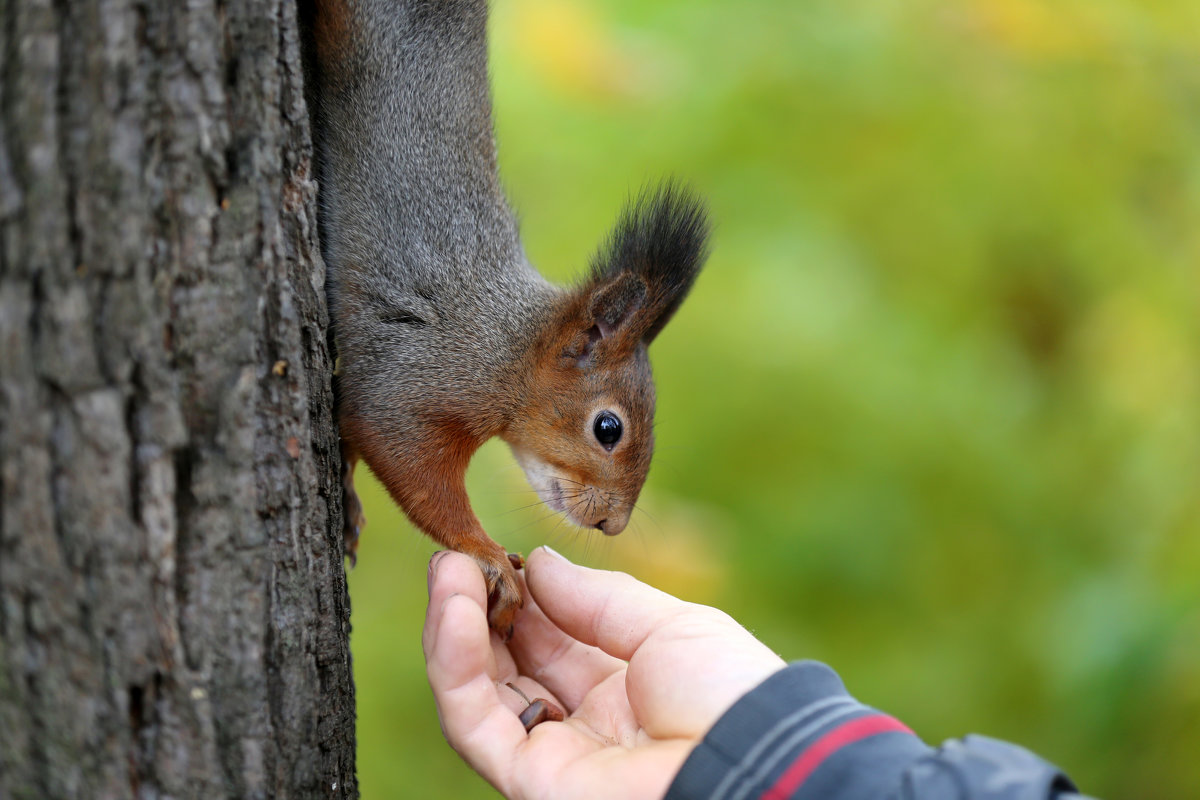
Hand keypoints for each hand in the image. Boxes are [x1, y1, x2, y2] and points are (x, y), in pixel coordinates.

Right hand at [423, 546, 785, 799]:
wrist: (752, 759)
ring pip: (478, 692)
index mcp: (622, 687)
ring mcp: (554, 754)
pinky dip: (456, 665)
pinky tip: (456, 609)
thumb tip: (537, 564)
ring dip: (454, 627)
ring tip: (447, 568)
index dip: (517, 594)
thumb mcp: (667, 625)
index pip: (548, 638)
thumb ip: (596, 599)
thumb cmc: (729, 692)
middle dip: (477, 607)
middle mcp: (583, 722)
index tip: (492, 550)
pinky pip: (475, 722)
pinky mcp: (530, 780)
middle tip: (454, 555)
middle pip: (505, 664)